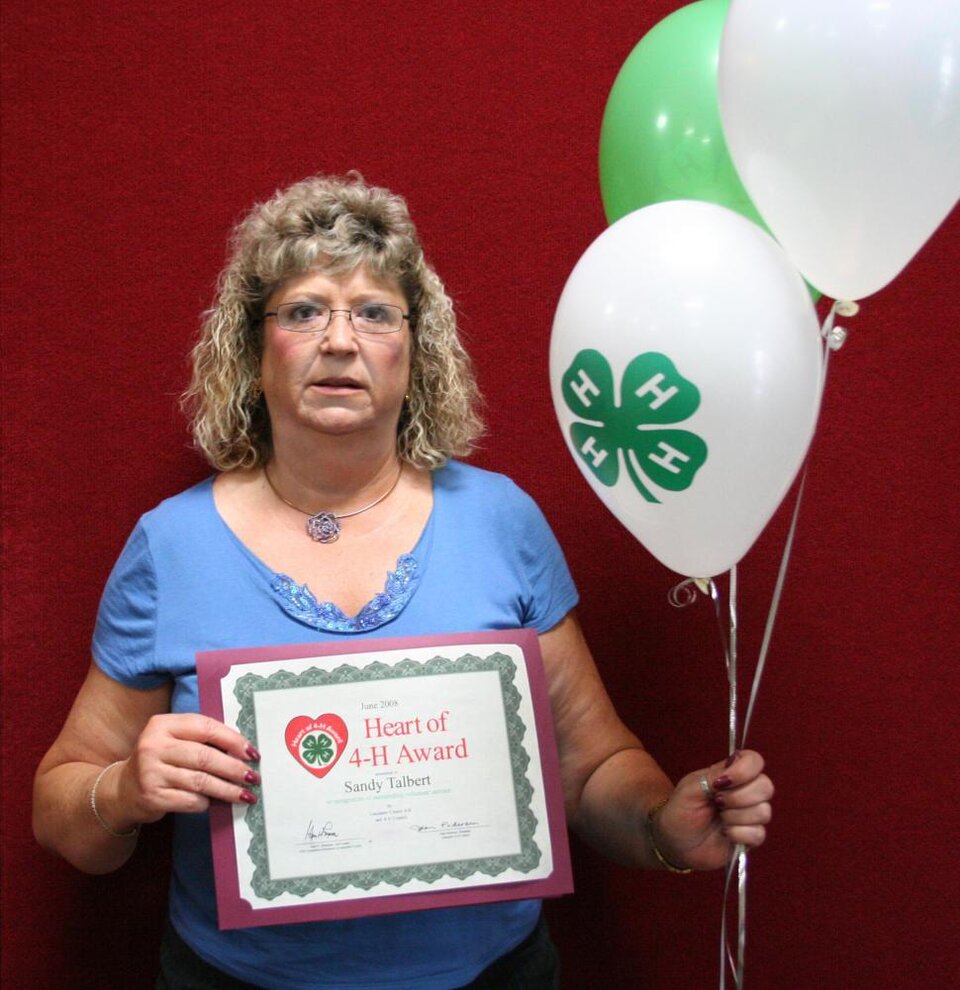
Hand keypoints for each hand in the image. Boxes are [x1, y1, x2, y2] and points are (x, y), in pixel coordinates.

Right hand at [110, 714, 260, 828]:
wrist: (123, 790)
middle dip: (234, 768)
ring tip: (244, 795)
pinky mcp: (152, 797)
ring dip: (227, 789)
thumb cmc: (161, 760)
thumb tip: (243, 750)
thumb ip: (201, 738)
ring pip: (200, 781)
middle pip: (205, 756)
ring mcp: (150, 772)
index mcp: (162, 724)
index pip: (205, 727)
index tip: (252, 752)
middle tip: (253, 777)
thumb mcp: (174, 740)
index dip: (232, 740)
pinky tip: (215, 803)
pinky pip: (189, 800)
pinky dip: (206, 803)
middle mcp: (153, 745)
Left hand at [652, 750, 773, 871]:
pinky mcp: (751, 837)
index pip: (754, 761)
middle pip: (766, 786)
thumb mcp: (690, 788)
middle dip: (739, 797)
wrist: (675, 842)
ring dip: (735, 817)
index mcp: (730, 774)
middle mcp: (745, 792)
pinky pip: (759, 833)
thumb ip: (713, 776)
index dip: (745, 770)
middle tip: (717, 802)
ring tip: (719, 819)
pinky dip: (739, 834)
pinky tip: (726, 834)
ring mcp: (750, 815)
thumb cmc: (681, 810)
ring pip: (764, 811)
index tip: (723, 782)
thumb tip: (732, 772)